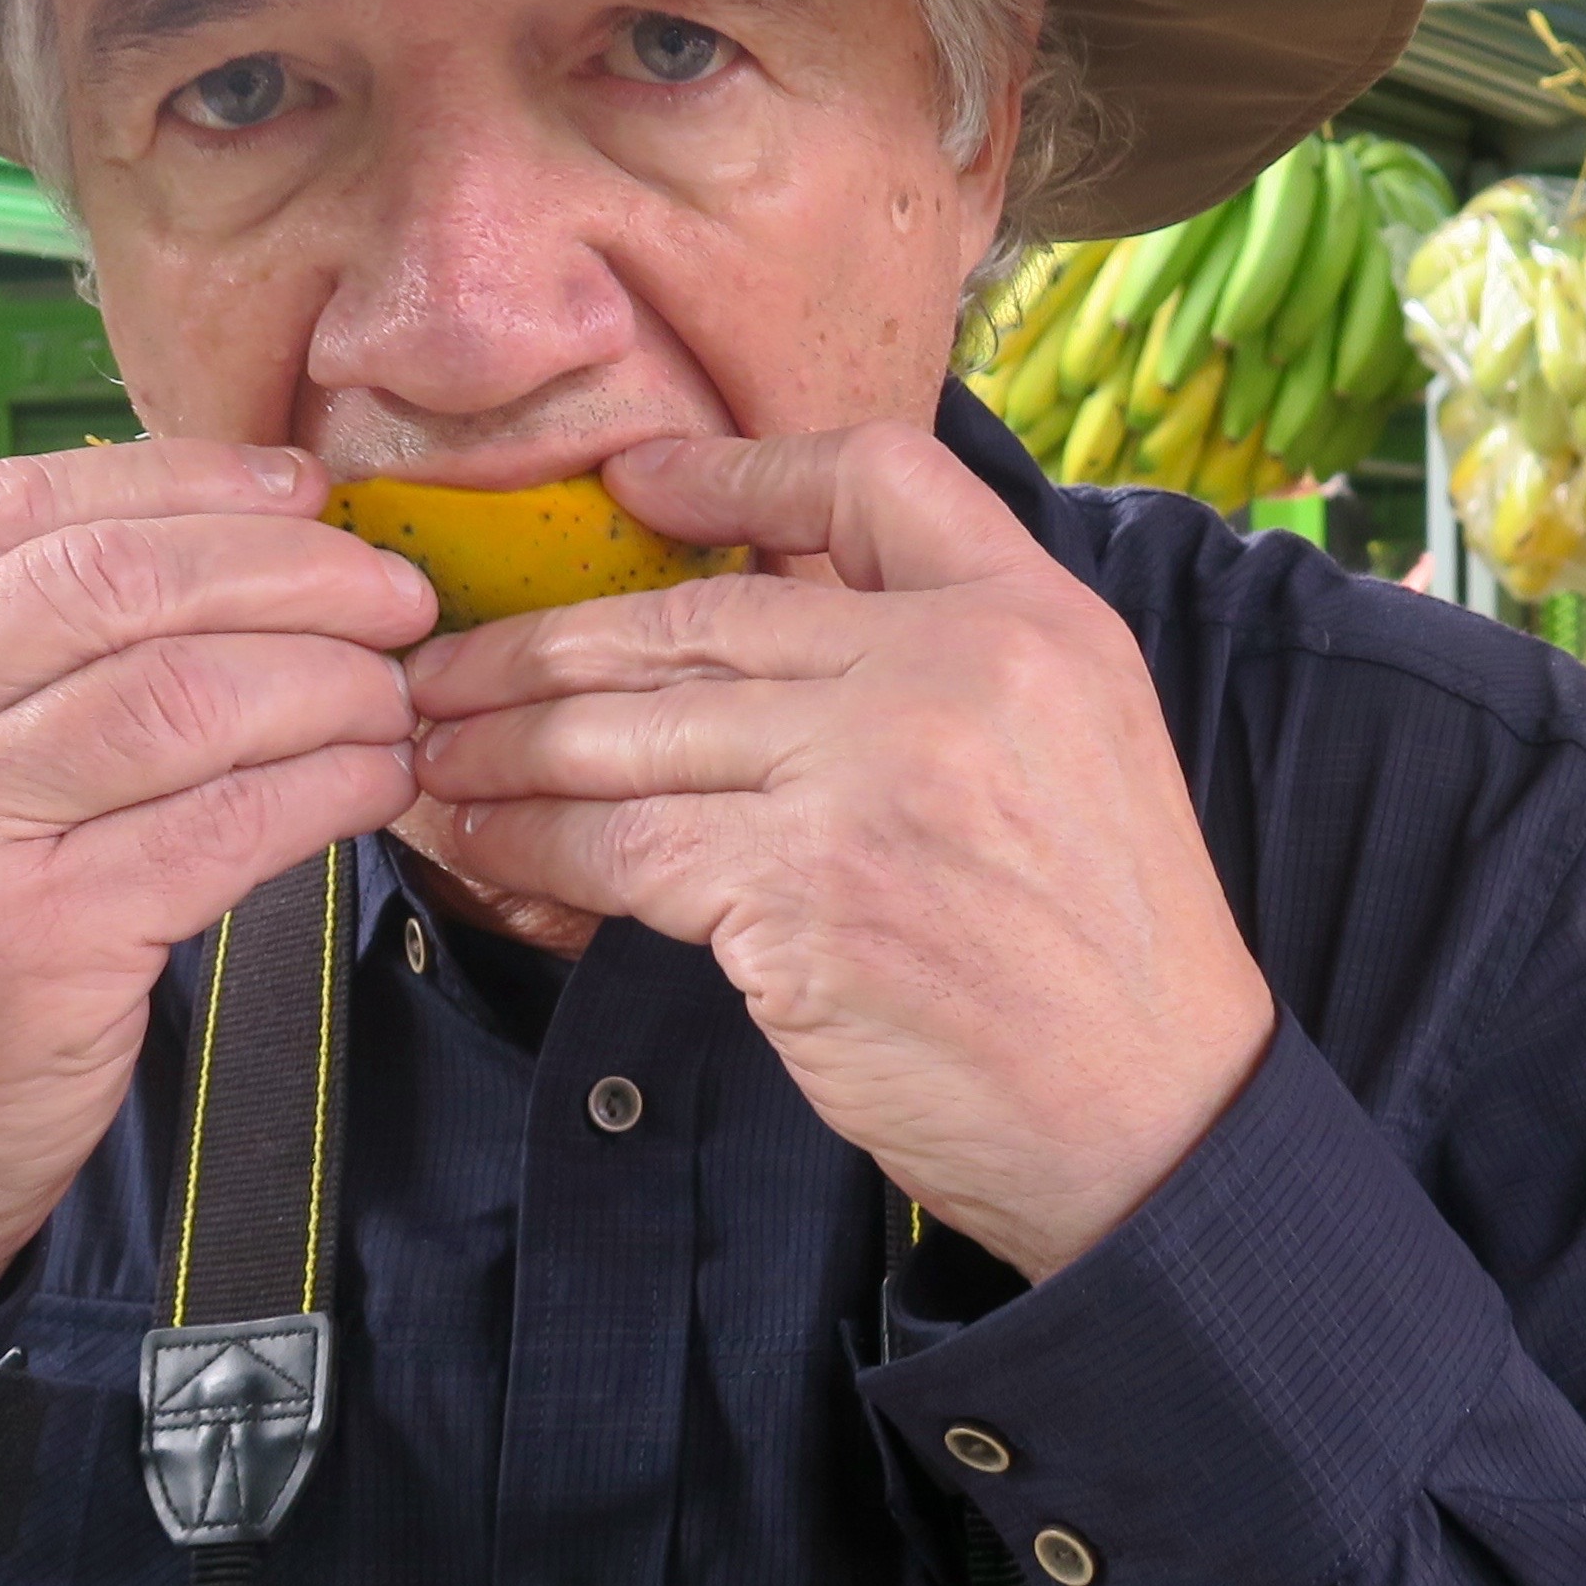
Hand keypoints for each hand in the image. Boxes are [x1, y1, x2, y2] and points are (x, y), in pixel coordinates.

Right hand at [0, 442, 431, 1334]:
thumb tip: (208, 535)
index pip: (13, 507)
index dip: (182, 482)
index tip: (298, 489)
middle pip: (115, 582)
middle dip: (288, 571)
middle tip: (391, 594)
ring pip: (186, 694)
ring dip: (330, 680)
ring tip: (394, 694)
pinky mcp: (30, 944)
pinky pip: (225, 822)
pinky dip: (327, 783)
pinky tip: (372, 780)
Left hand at [403, 426, 1273, 1283]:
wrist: (1149, 1114)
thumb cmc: (1102, 948)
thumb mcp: (1081, 745)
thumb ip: (953, 664)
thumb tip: (767, 624)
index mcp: (1036, 621)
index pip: (873, 481)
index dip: (738, 471)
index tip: (634, 481)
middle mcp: (954, 673)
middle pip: (701, 617)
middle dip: (544, 643)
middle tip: (447, 663)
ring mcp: (869, 782)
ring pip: (632, 731)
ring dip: (506, 742)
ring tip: (436, 750)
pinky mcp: (799, 898)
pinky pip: (621, 848)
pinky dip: (534, 842)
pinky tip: (490, 840)